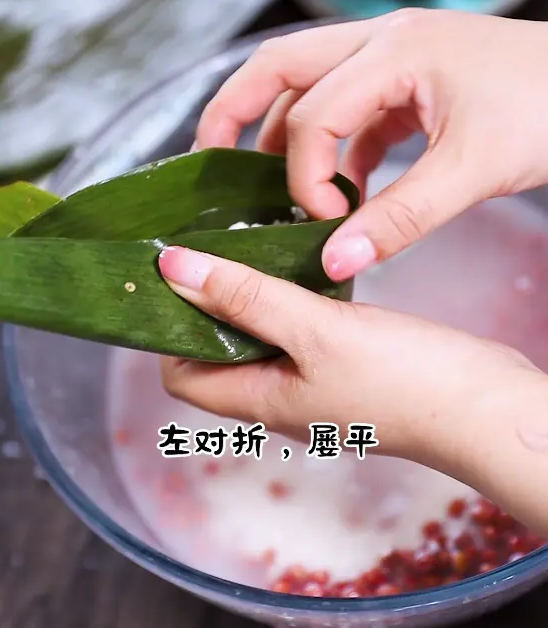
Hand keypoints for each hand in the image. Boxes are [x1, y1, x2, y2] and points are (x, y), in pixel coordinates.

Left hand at [158, 246, 547, 534]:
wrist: (483, 405)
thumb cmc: (402, 379)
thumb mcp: (314, 331)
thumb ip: (245, 298)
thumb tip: (172, 268)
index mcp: (258, 401)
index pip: (180, 374)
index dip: (169, 329)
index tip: (175, 277)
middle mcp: (278, 397)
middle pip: (217, 352)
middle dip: (207, 304)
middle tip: (212, 247)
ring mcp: (313, 383)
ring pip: (259, 337)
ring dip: (249, 297)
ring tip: (250, 246)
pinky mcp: (344, 365)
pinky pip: (298, 331)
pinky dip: (289, 299)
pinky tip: (298, 265)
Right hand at [194, 10, 547, 279]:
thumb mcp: (473, 168)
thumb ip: (399, 218)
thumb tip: (334, 264)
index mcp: (393, 51)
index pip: (312, 113)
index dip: (303, 175)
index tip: (322, 221)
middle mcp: (380, 42)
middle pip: (277, 65)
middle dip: (233, 112)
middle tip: (207, 161)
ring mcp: (391, 57)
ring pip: (307, 85)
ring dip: (285, 135)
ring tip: (271, 188)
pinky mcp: (406, 81)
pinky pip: (348, 109)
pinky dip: (334, 148)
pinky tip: (342, 190)